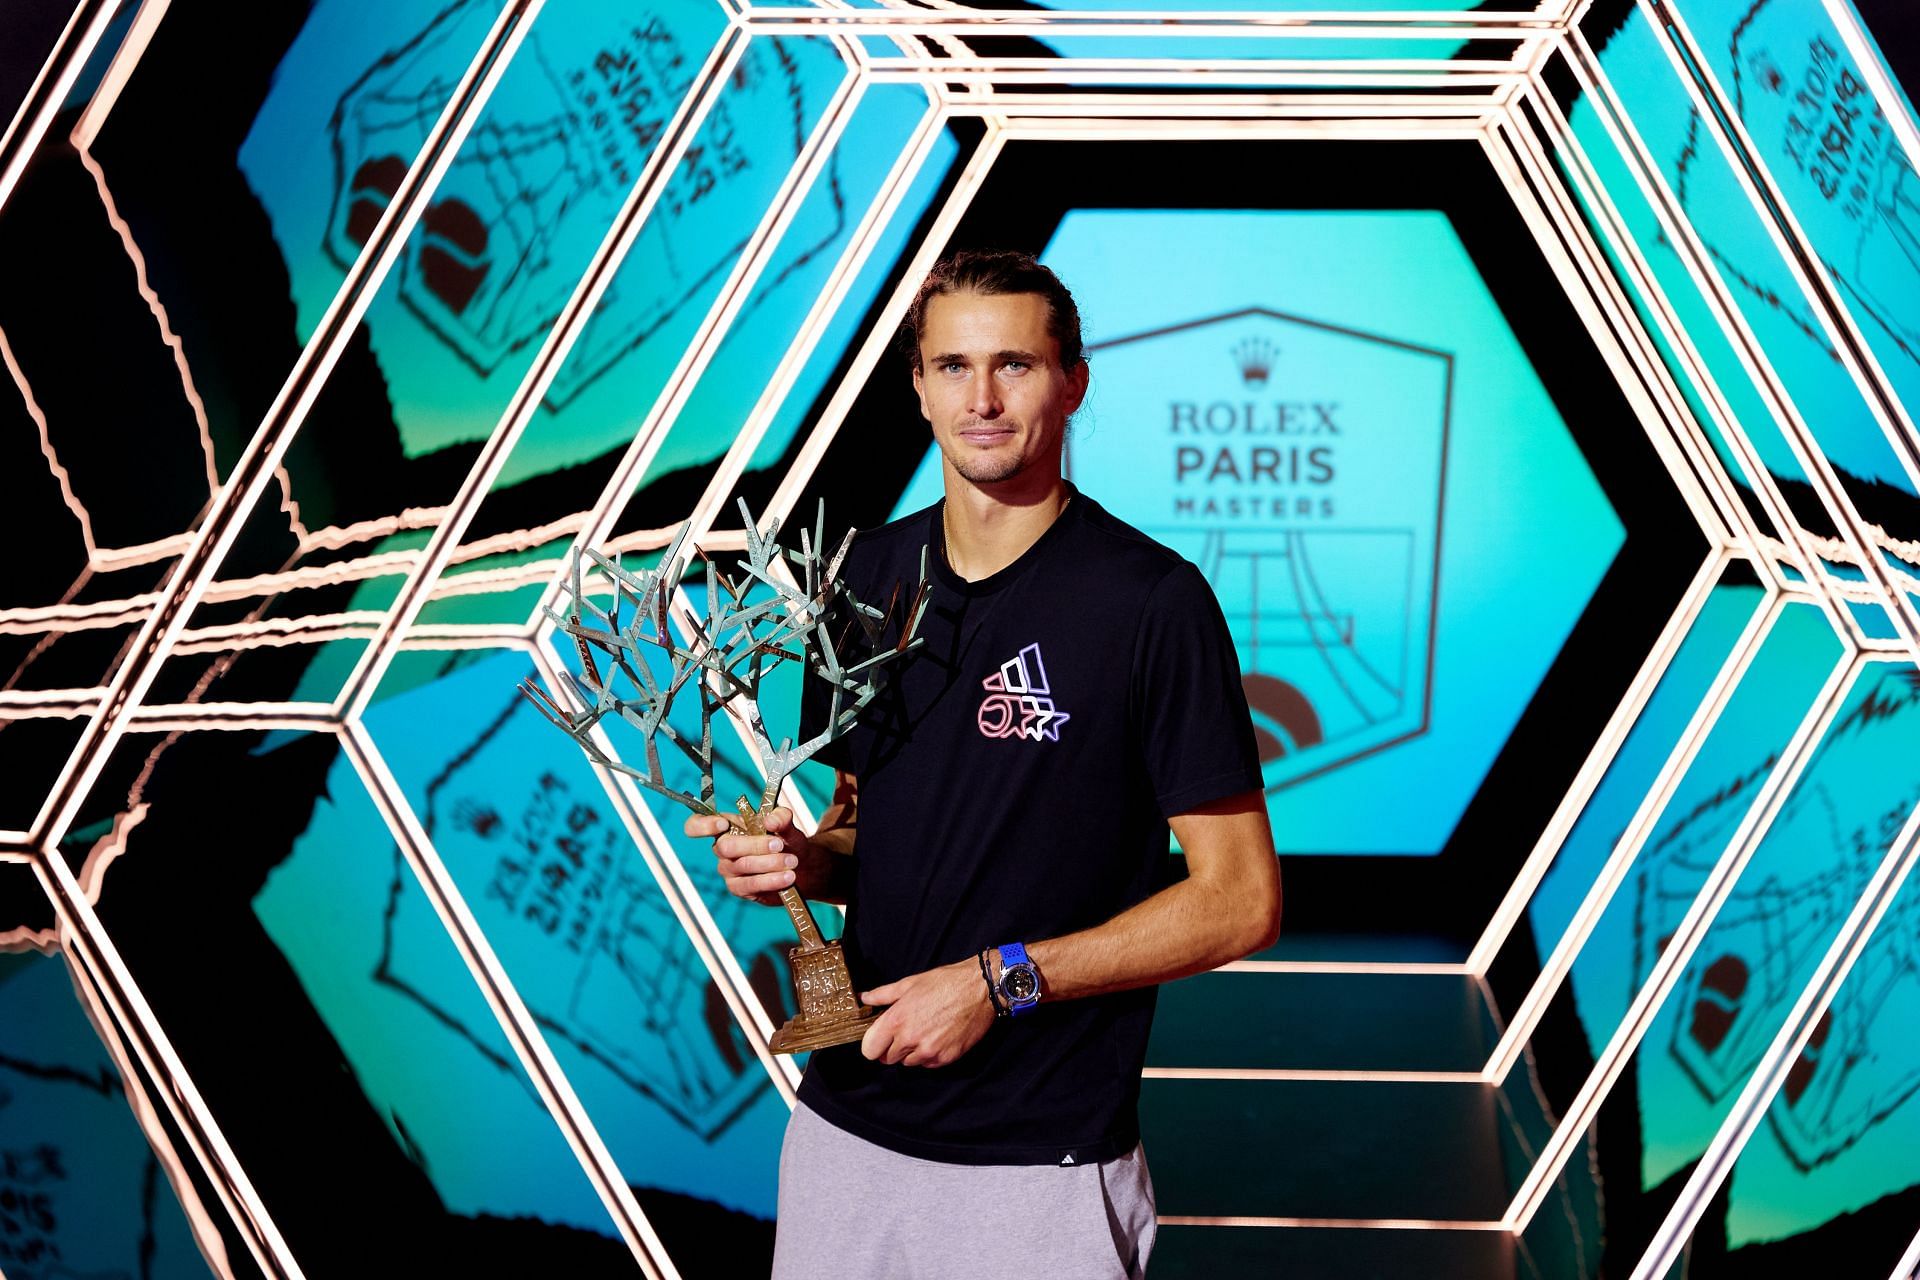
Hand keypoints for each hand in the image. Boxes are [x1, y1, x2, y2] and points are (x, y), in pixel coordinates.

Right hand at [683, 806, 811, 905]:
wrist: (801, 866)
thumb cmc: (787, 840)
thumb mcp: (786, 824)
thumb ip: (781, 817)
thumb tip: (770, 820)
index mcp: (727, 827)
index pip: (696, 825)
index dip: (702, 825)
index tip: (722, 824)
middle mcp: (723, 848)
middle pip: (725, 846)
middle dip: (755, 845)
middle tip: (780, 845)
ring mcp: (729, 870)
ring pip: (742, 866)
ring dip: (770, 863)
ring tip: (792, 861)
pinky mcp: (739, 889)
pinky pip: (751, 885)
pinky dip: (771, 880)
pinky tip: (787, 877)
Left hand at [858, 957, 996, 1067]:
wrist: (980, 989)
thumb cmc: (945, 982)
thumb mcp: (910, 983)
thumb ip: (883, 994)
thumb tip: (865, 998)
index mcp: (897, 1020)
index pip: (869, 1050)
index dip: (873, 1044)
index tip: (880, 1038)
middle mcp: (910, 1039)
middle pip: (887, 1058)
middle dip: (892, 1047)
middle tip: (905, 1030)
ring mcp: (929, 1051)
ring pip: (907, 1062)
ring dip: (911, 1052)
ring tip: (924, 1031)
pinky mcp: (945, 1058)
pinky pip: (927, 1064)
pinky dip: (928, 1055)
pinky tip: (937, 1037)